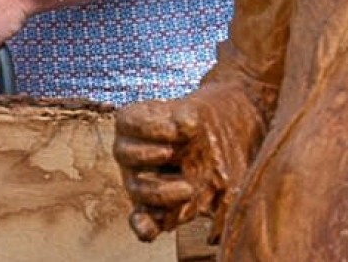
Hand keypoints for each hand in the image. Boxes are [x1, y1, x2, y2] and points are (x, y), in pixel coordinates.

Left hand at [114, 99, 212, 240]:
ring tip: (172, 152)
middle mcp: (138, 178)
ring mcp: (130, 150)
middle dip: (160, 193)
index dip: (146, 226)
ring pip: (125, 156)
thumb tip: (165, 224)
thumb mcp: (213, 186)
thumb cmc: (215, 161)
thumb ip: (190, 206)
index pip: (143, 222)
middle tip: (187, 189)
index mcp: (155, 203)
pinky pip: (131, 124)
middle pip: (137, 190)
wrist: (222, 124)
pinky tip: (177, 129)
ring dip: (149, 156)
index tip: (160, 226)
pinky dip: (154, 128)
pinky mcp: (129, 121)